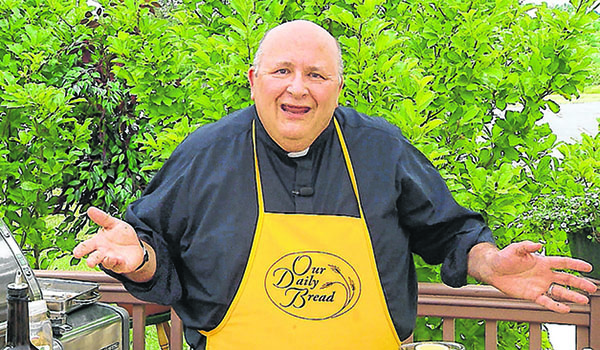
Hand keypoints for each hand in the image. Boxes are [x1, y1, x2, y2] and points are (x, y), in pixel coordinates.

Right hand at [73, 207, 146, 274]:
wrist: (136, 245)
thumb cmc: (121, 235)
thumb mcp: (113, 223)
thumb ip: (102, 218)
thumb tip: (90, 209)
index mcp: (98, 242)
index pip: (86, 246)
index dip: (81, 250)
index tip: (76, 253)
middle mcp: (103, 253)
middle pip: (94, 258)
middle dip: (91, 260)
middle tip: (89, 262)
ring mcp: (112, 260)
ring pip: (106, 263)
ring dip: (107, 261)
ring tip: (107, 257)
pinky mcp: (121, 265)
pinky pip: (119, 265)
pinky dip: (118, 263)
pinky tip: (119, 259)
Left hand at [469, 241, 597, 312]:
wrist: (492, 269)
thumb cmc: (504, 257)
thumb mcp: (515, 249)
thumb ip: (527, 246)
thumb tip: (539, 243)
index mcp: (542, 262)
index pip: (563, 263)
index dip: (575, 264)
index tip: (588, 267)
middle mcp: (544, 274)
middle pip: (566, 279)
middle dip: (579, 283)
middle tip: (592, 288)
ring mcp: (539, 285)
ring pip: (559, 292)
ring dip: (572, 296)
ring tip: (584, 300)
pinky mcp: (532, 295)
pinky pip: (547, 301)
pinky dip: (556, 306)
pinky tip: (566, 309)